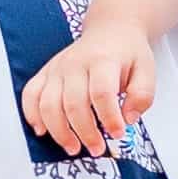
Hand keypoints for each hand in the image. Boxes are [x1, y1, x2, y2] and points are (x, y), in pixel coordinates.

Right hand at [19, 23, 153, 153]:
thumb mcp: (147, 70)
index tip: (118, 134)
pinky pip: (30, 95)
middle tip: (97, 149)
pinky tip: (42, 131)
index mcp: (103, 61)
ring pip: (48, 104)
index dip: (109, 118)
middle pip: (73, 103)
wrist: (110, 30)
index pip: (102, 93)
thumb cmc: (127, 53)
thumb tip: (128, 118)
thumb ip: (142, 95)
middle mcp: (75, 64)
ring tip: (73, 147)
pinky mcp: (45, 73)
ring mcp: (57, 68)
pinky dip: (32, 115)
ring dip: (59, 131)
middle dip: (85, 133)